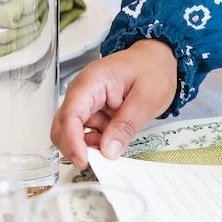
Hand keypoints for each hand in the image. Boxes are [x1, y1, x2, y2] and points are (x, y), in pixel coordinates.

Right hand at [51, 39, 178, 168]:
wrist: (159, 59)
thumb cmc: (152, 70)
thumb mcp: (146, 99)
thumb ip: (126, 125)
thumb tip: (108, 151)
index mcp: (91, 82)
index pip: (70, 114)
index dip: (72, 141)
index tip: (84, 161)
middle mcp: (82, 92)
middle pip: (63, 126)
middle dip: (76, 147)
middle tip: (98, 162)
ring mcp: (86, 103)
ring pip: (73, 133)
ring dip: (89, 146)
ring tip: (114, 145)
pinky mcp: (93, 112)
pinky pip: (87, 133)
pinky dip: (97, 143)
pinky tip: (114, 140)